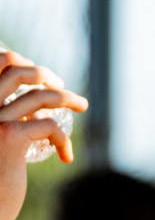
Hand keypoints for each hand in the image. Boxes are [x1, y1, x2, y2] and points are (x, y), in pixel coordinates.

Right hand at [0, 47, 88, 219]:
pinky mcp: (8, 137)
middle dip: (46, 75)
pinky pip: (49, 125)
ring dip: (68, 98)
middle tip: (62, 87)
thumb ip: (2, 120)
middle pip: (18, 72)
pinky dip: (62, 139)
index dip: (20, 62)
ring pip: (41, 96)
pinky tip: (65, 156)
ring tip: (82, 105)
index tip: (39, 76)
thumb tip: (30, 105)